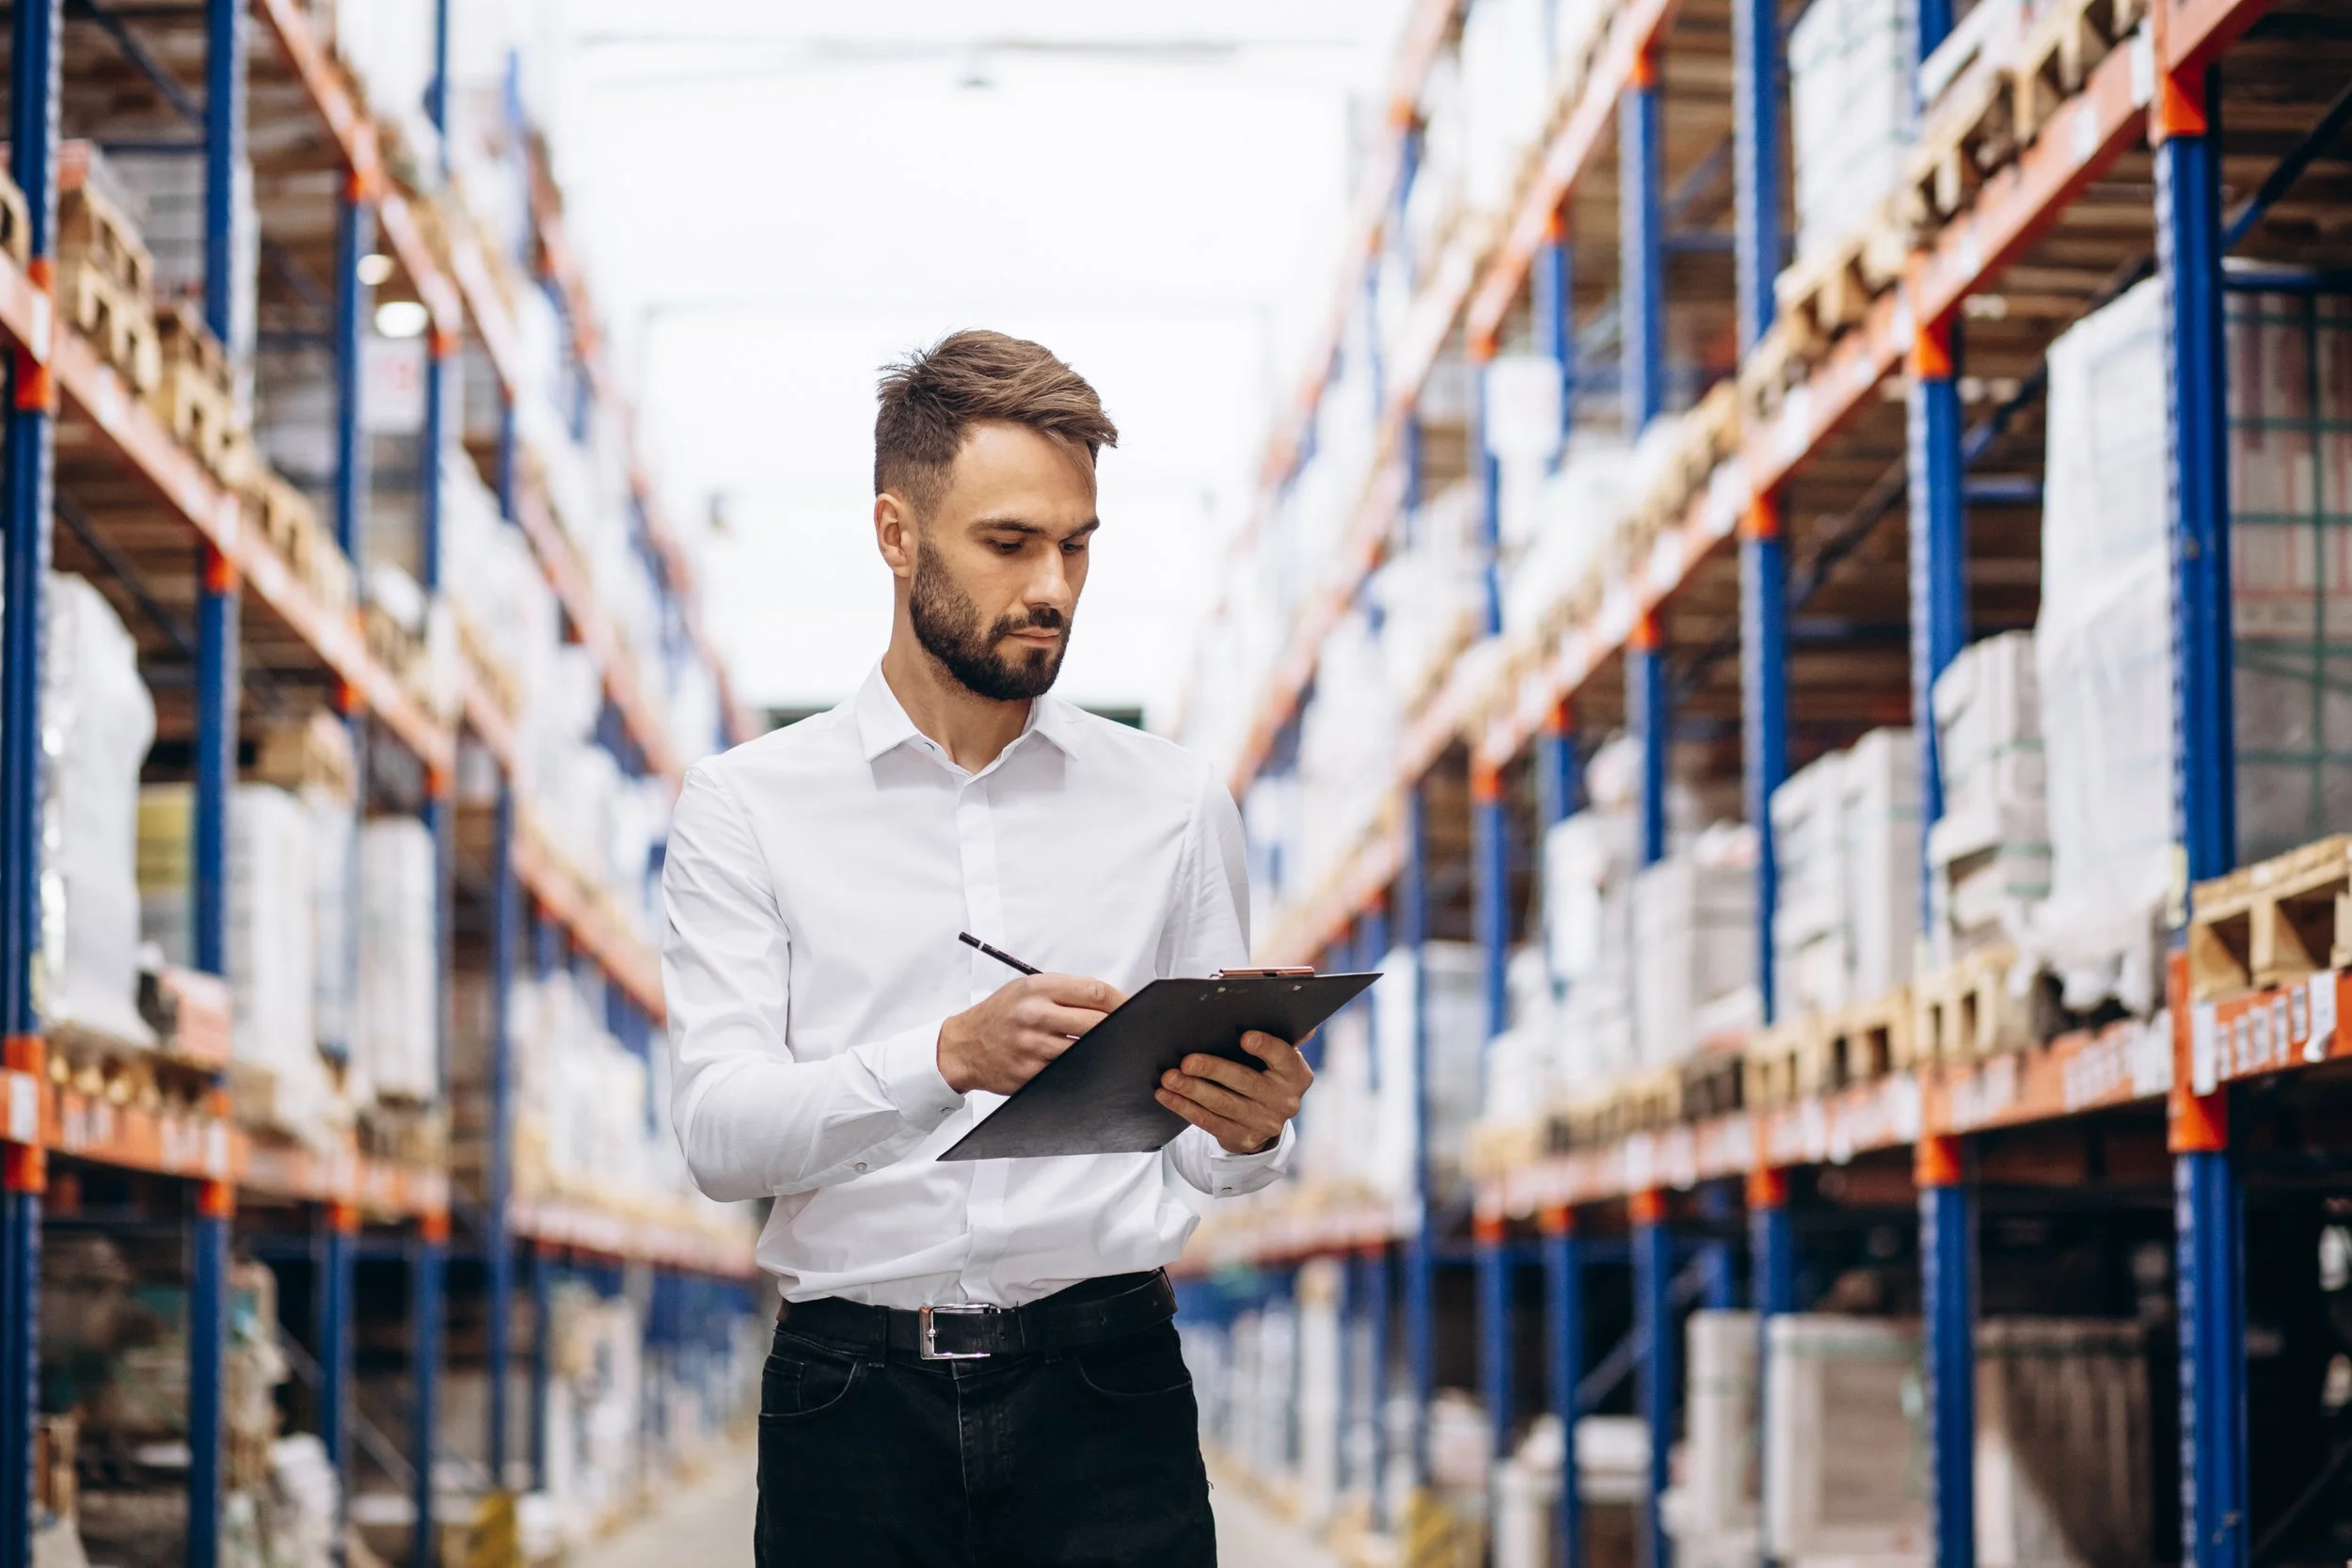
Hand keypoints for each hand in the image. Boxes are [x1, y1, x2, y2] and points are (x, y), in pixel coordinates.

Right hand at [937, 973, 1125, 1095]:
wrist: (963, 1045)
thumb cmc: (1000, 1013)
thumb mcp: (1026, 989)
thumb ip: (1065, 991)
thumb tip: (1110, 1001)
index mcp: (1038, 989)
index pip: (1094, 992)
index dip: (1121, 1000)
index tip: (1132, 1007)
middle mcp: (1035, 1015)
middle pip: (1096, 1022)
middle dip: (1117, 1027)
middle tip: (1128, 1031)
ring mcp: (1032, 1047)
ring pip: (1085, 1050)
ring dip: (1099, 1050)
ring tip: (1106, 1048)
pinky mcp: (1029, 1073)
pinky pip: (1067, 1072)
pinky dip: (1079, 1068)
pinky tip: (1082, 1064)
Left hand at [1156, 1031, 1312, 1154]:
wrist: (1267, 1119)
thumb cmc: (1267, 1073)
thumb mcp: (1279, 1058)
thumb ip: (1282, 1037)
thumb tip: (1301, 1023)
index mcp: (1296, 1074)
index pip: (1283, 1057)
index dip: (1266, 1047)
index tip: (1244, 1037)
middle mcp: (1285, 1100)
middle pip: (1245, 1081)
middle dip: (1213, 1070)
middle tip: (1187, 1061)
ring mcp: (1264, 1123)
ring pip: (1223, 1104)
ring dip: (1192, 1090)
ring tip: (1169, 1078)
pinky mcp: (1243, 1138)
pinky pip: (1209, 1122)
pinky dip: (1185, 1107)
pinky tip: (1167, 1096)